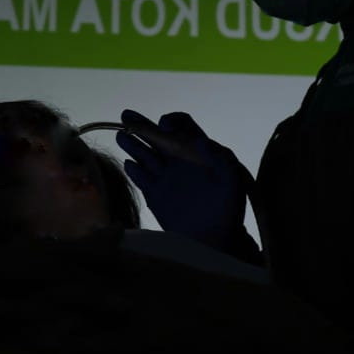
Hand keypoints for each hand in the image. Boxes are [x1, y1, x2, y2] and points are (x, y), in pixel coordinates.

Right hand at [116, 110, 252, 252]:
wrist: (217, 238)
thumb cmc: (228, 207)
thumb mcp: (232, 178)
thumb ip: (219, 156)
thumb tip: (200, 140)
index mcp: (197, 152)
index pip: (182, 127)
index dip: (173, 122)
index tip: (166, 126)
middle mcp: (178, 160)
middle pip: (157, 137)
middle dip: (142, 125)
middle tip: (126, 115)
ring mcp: (165, 177)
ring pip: (145, 154)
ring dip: (133, 144)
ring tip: (121, 134)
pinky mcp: (155, 195)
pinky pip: (141, 178)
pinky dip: (133, 171)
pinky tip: (128, 164)